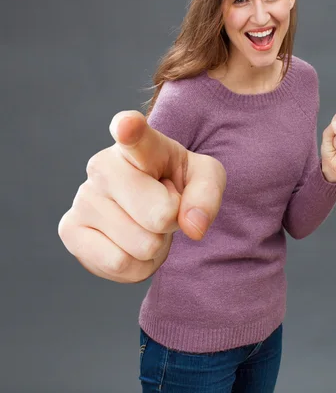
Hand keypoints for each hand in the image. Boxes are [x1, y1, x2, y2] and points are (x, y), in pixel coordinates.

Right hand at [58, 111, 226, 282]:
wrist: (148, 207)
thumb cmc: (176, 184)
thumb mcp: (205, 180)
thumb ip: (207, 195)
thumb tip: (193, 226)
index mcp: (139, 143)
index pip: (132, 134)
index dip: (129, 129)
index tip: (127, 126)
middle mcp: (103, 165)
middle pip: (158, 216)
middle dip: (171, 223)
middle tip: (162, 209)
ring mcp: (83, 197)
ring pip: (142, 245)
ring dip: (156, 247)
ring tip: (147, 226)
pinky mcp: (70, 229)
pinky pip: (119, 264)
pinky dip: (137, 266)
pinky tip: (131, 245)